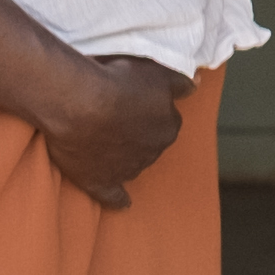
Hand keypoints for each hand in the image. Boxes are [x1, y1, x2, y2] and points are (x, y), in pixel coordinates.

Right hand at [38, 54, 188, 208]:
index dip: (150, 111)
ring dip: (123, 158)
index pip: (166, 120)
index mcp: (168, 126)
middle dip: (137, 134)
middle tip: (116, 118)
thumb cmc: (117, 83)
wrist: (79, 105)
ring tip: (103, 142)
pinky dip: (118, 199)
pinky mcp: (102, 182)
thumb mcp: (156, 72)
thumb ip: (179, 82)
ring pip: (132, 165)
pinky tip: (122, 203)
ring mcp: (127, 169)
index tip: (134, 101)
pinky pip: (114, 196)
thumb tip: (196, 85)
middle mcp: (152, 151)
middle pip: (149, 143)